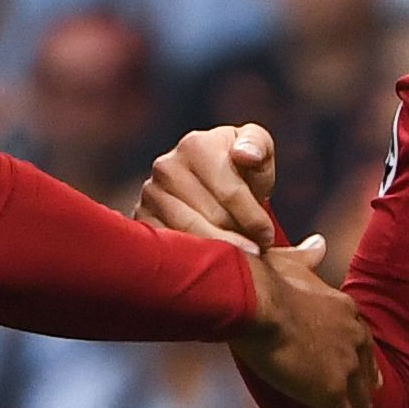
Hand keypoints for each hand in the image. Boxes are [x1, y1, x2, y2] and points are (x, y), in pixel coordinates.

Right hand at [139, 124, 280, 248]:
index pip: (232, 193)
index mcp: (196, 145)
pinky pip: (170, 248)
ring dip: (219, 252)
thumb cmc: (240, 167)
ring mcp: (150, 193)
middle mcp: (167, 166)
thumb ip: (257, 145)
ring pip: (191, 235)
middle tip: (256, 251)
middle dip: (240, 238)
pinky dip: (193, 259)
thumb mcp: (257, 148)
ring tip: (238, 258)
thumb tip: (245, 155)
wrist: (209, 182)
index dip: (255, 219)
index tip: (267, 236)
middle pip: (213, 217)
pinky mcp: (141, 219)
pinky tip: (209, 262)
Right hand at [232, 240, 388, 407]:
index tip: (372, 379)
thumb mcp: (287, 263)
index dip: (365, 364)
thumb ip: (305, 258)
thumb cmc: (260, 279)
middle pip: (368, 378)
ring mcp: (345, 369)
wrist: (254, 299)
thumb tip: (318, 244)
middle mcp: (354, 341)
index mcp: (345, 312)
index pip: (361, 343)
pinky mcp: (330, 393)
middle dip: (373, 399)